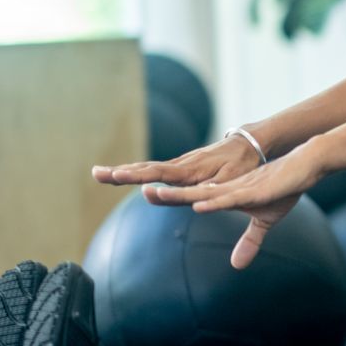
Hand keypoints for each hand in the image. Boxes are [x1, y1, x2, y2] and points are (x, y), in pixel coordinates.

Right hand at [92, 133, 262, 189]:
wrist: (250, 144)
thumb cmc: (244, 165)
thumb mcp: (234, 179)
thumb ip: (216, 190)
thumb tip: (199, 201)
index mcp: (191, 170)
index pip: (159, 173)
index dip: (139, 176)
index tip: (118, 175)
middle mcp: (181, 165)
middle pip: (146, 169)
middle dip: (120, 172)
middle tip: (96, 174)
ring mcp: (180, 164)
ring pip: (147, 167)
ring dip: (123, 170)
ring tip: (99, 173)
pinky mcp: (182, 166)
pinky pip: (154, 168)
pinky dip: (136, 170)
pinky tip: (123, 173)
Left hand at [139, 144, 326, 269]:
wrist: (305, 166)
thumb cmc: (285, 189)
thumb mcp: (266, 221)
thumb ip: (249, 241)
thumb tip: (237, 265)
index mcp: (225, 195)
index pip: (193, 196)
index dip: (171, 196)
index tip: (148, 194)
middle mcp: (227, 190)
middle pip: (191, 192)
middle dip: (165, 193)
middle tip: (140, 189)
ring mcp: (239, 189)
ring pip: (205, 193)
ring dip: (181, 195)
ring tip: (157, 194)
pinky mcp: (254, 191)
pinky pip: (230, 198)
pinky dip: (215, 202)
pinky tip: (199, 205)